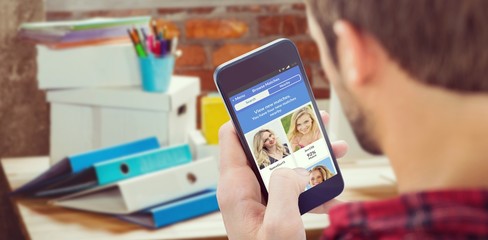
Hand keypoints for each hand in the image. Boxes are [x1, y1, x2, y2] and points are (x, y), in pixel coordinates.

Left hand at [217, 111, 347, 239]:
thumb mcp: (279, 224)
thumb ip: (285, 188)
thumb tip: (296, 168)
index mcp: (235, 187)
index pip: (232, 135)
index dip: (251, 117)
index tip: (276, 105)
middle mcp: (244, 189)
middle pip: (264, 148)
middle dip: (293, 136)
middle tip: (317, 124)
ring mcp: (258, 199)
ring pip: (281, 167)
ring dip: (308, 159)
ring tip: (334, 151)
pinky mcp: (271, 209)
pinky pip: (290, 188)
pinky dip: (311, 187)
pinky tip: (330, 193)